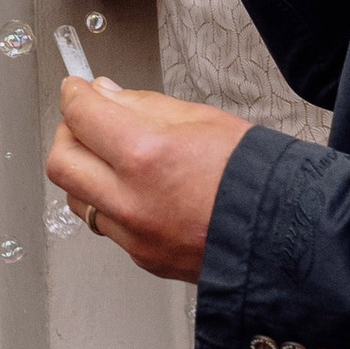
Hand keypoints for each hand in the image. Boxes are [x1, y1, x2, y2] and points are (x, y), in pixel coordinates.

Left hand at [46, 71, 245, 279]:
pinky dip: (112, 204)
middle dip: (68, 135)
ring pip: (78, 198)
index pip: (80, 115)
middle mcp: (132, 200)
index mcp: (145, 154)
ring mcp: (135, 235)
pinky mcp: (144, 258)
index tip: (76, 89)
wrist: (288, 233)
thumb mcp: (200, 118)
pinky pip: (108, 225)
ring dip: (85, 173)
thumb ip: (142, 106)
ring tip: (113, 159)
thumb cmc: (255, 175)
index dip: (74, 95)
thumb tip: (104, 95)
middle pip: (61, 162)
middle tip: (86, 123)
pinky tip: (139, 191)